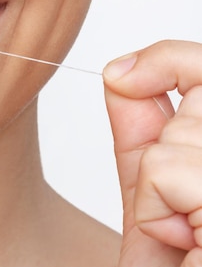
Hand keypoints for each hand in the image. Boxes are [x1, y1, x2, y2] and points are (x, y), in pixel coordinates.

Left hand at [104, 40, 201, 266]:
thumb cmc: (171, 266)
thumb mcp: (152, 197)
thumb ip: (144, 134)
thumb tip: (119, 74)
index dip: (168, 59)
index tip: (121, 76)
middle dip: (162, 150)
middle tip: (177, 213)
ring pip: (177, 139)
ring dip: (158, 192)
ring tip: (186, 239)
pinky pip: (169, 171)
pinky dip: (156, 210)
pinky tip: (185, 248)